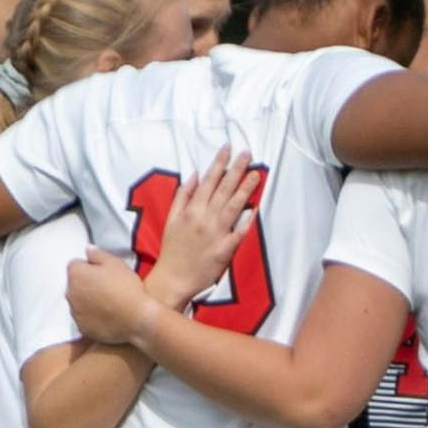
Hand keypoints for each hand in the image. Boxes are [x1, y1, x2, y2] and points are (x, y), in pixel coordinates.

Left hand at [67, 246, 158, 346]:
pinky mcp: (82, 328)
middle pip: (75, 284)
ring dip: (88, 301)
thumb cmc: (127, 288)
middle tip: (107, 289)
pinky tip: (107, 317)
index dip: (90, 268)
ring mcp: (74, 312)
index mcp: (76, 273)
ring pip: (78, 302)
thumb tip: (87, 249)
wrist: (138, 320)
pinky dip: (91, 318)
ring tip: (109, 305)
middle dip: (86, 284)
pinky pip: (84, 319)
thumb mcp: (116, 263)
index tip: (104, 274)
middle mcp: (69, 292)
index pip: (76, 265)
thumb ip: (98, 254)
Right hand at [144, 150, 259, 304]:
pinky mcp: (225, 250)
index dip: (219, 163)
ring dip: (245, 189)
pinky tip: (255, 209)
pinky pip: (238, 233)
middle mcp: (204, 219)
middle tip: (248, 154)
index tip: (228, 148)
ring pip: (233, 207)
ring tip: (256, 174)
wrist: (173, 278)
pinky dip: (246, 221)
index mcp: (192, 210)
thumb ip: (182, 196)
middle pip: (223, 190)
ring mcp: (216, 234)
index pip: (208, 181)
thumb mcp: (171, 219)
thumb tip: (194, 175)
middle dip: (236, 170)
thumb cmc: (172, 249)